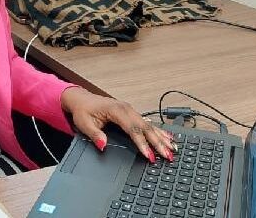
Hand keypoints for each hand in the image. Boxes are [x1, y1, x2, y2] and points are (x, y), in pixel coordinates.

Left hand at [61, 87, 175, 162]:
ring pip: (149, 125)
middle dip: (157, 142)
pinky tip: (168, 138)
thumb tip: (103, 144)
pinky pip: (147, 123)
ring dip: (161, 137)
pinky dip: (158, 131)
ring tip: (173, 149)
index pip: (132, 129)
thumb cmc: (84, 110)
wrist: (82, 99)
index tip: (149, 155)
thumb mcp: (84, 123)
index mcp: (116, 110)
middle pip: (145, 127)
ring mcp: (130, 110)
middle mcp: (126, 109)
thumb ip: (94, 134)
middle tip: (167, 155)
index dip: (142, 143)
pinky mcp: (132, 113)